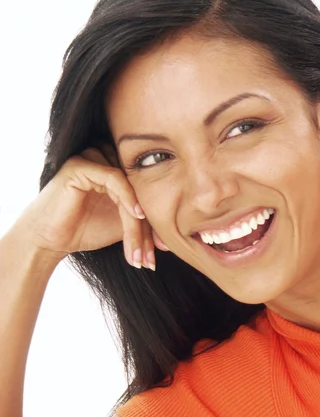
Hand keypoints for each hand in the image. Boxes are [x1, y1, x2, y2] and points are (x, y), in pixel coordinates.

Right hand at [15, 145, 154, 268]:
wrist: (50, 240)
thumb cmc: (84, 231)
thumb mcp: (123, 226)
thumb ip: (146, 223)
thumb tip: (172, 239)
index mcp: (119, 170)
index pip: (147, 194)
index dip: (156, 224)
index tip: (161, 252)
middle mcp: (107, 159)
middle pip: (140, 191)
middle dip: (148, 229)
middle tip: (150, 257)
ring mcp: (93, 158)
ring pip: (130, 188)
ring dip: (138, 224)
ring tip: (139, 253)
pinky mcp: (81, 164)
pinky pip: (114, 178)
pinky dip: (128, 198)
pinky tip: (136, 217)